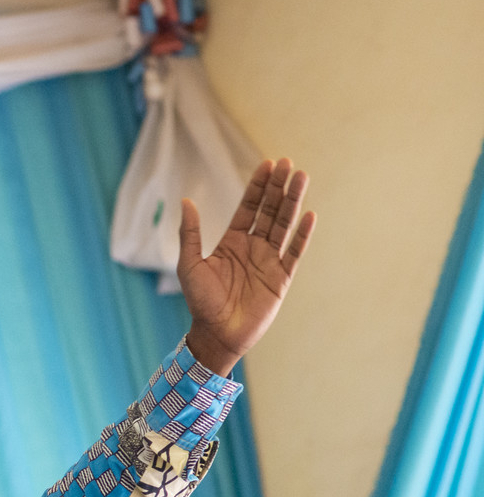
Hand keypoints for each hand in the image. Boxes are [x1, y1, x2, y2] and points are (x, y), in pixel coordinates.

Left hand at [178, 157, 315, 375]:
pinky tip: (309, 215)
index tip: (268, 164)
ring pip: (284, 225)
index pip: (248, 207)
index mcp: (232, 242)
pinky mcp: (281, 277)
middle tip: (289, 163)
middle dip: (278, 187)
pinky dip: (302, 234)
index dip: (258, 186)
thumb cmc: (200, 301)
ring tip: (302, 177)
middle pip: (270, 210)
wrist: (216, 333)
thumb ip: (190, 233)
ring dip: (293, 202)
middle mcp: (253, 247)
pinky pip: (294, 252)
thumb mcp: (189, 264)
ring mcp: (269, 260)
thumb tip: (186, 201)